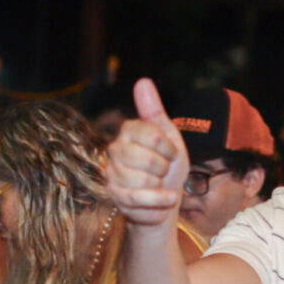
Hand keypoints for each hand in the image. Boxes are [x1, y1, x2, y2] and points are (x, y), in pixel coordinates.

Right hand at [106, 78, 188, 227]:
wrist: (164, 202)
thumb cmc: (168, 168)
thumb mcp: (169, 137)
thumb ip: (154, 111)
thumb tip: (142, 81)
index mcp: (129, 131)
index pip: (152, 134)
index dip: (169, 149)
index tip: (170, 154)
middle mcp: (115, 149)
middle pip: (148, 159)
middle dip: (164, 170)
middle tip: (163, 172)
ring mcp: (112, 173)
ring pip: (144, 180)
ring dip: (160, 186)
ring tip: (158, 185)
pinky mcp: (113, 194)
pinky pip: (138, 197)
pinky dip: (158, 200)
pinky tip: (166, 198)